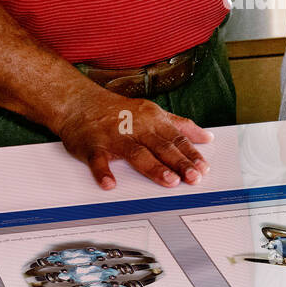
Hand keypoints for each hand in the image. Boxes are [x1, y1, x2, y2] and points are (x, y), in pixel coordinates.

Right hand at [55, 87, 211, 191]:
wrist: (79, 103)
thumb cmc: (119, 111)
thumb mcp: (153, 112)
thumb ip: (180, 125)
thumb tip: (206, 137)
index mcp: (152, 119)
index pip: (176, 138)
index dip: (191, 154)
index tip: (203, 168)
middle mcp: (135, 127)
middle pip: (161, 146)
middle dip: (179, 162)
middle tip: (193, 177)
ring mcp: (114, 137)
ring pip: (136, 153)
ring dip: (153, 167)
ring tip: (169, 180)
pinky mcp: (93, 146)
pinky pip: (98, 160)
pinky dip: (103, 172)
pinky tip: (110, 184)